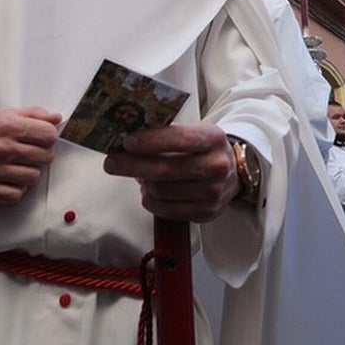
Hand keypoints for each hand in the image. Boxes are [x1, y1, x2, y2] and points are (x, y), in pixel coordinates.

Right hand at [0, 107, 59, 203]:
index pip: (48, 135)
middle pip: (45, 157)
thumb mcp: (0, 114)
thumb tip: (57, 118)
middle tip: (29, 153)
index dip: (48, 137)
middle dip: (41, 155)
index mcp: (7, 126)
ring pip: (33, 177)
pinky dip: (16, 189)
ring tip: (18, 167)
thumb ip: (31, 115)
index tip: (41, 139)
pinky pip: (15, 195)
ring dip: (29, 173)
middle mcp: (1, 148)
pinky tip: (8, 180)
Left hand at [103, 123, 239, 222]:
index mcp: (213, 139)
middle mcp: (217, 167)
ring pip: (160, 191)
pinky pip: (164, 210)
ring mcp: (212, 193)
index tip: (128, 142)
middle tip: (111, 162)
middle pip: (165, 170)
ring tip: (138, 174)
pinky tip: (149, 190)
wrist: (233, 172)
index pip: (180, 139)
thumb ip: (167, 133)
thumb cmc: (204, 149)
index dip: (151, 141)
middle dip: (132, 165)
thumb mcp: (195, 132)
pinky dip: (150, 200)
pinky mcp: (205, 213)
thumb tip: (128, 139)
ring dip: (142, 182)